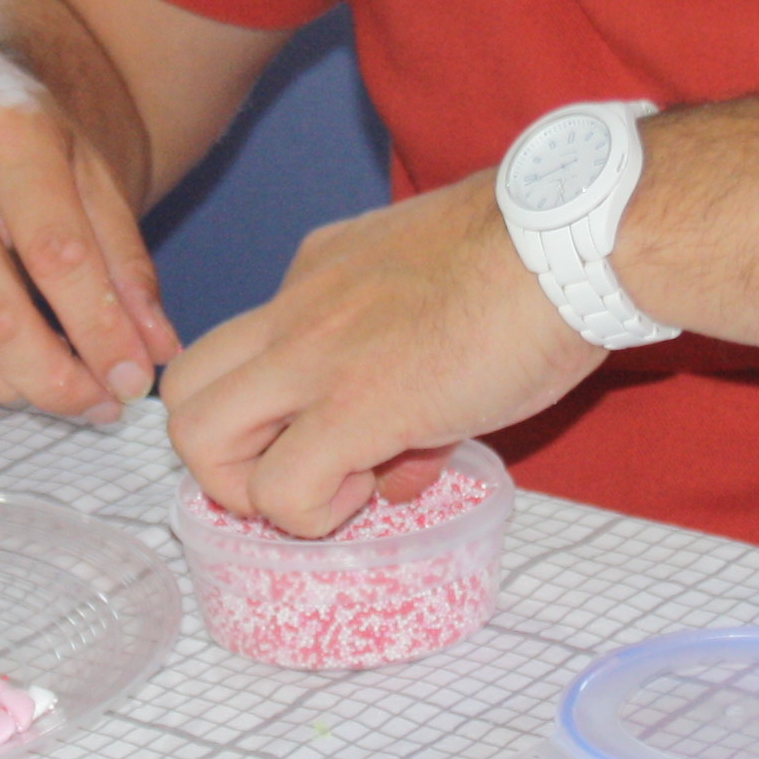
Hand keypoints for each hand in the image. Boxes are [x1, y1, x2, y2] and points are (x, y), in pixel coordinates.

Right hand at [0, 29, 179, 423]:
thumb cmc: (13, 129)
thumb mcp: (86, 168)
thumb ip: (125, 260)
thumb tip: (156, 351)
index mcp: (2, 141)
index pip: (57, 258)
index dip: (102, 333)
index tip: (135, 377)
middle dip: (57, 382)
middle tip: (103, 402)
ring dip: (11, 395)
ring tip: (58, 390)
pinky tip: (2, 380)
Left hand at [160, 174, 602, 536]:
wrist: (572, 244)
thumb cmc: (534, 265)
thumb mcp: (441, 304)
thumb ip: (406, 372)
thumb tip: (402, 461)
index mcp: (317, 272)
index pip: (246, 349)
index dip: (279, 409)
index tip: (346, 429)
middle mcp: (296, 308)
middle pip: (185, 386)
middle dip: (225, 453)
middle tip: (298, 473)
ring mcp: (315, 356)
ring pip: (196, 434)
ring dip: (248, 486)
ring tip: (330, 491)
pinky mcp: (354, 408)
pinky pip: (280, 490)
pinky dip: (311, 514)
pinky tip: (372, 493)